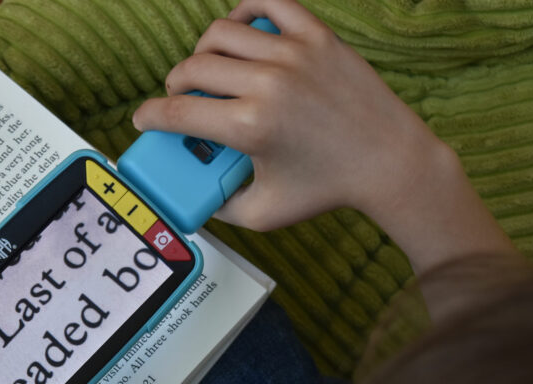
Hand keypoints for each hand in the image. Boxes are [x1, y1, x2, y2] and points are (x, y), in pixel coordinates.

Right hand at [132, 0, 513, 273]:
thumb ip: (218, 208)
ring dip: (203, 51)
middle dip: (173, 86)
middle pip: (191, 69)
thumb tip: (191, 196)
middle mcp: (267, 84)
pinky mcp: (317, 36)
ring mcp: (293, 53)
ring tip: (209, 68)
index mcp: (249, 128)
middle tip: (180, 99)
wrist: (388, 162)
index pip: (176, 113)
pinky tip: (239, 30)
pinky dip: (245, 10)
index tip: (144, 119)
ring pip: (221, 33)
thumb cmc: (327, 189)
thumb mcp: (263, 214)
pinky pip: (268, 2)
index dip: (148, 116)